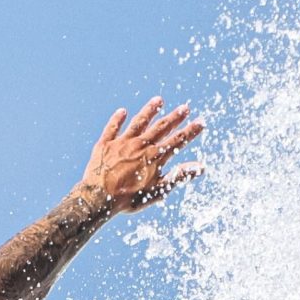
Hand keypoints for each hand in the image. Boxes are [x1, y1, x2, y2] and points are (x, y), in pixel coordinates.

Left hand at [79, 97, 204, 213]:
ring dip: (150, 110)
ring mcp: (122, 142)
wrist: (98, 197)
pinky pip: (113, 127)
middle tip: (185, 108)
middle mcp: (141, 145)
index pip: (177, 141)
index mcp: (155, 157)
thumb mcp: (157, 191)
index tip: (200, 122)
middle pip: (161, 127)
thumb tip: (200, 168)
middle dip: (175, 117)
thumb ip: (178, 176)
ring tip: (159, 100)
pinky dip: (118, 119)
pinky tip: (122, 111)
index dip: (190, 131)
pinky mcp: (105, 143)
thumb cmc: (129, 198)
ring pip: (139, 122)